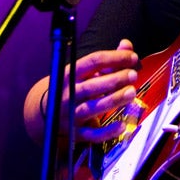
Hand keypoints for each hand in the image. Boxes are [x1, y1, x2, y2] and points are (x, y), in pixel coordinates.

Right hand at [24, 39, 140, 144]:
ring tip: (132, 92)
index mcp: (71, 73)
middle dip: (115, 79)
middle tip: (133, 75)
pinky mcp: (75, 132)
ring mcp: (71, 113)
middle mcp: (69, 93)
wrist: (46, 113)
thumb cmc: (74, 88)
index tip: (132, 57)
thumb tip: (126, 45)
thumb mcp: (85, 71)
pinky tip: (122, 125)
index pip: (93, 61)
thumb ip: (108, 60)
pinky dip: (107, 131)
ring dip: (114, 100)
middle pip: (92, 85)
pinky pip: (91, 134)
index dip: (114, 58)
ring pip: (92, 108)